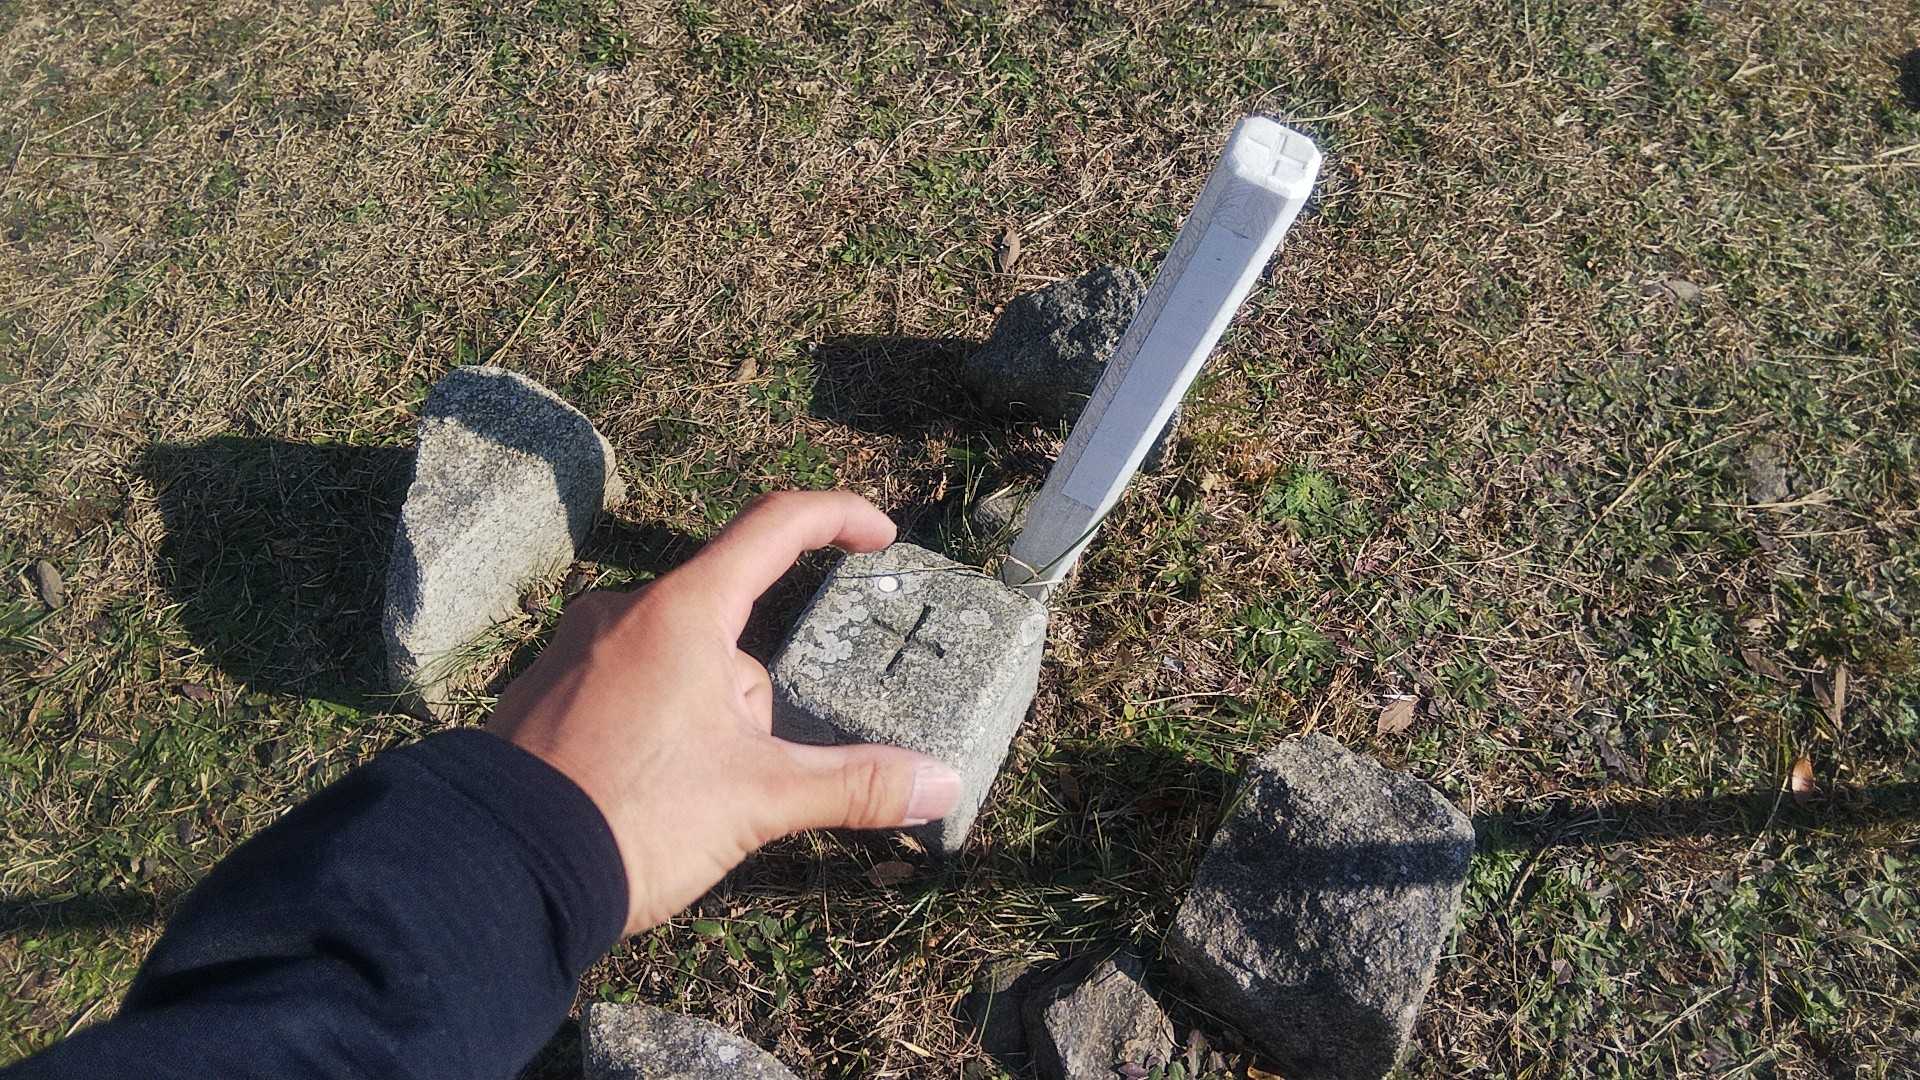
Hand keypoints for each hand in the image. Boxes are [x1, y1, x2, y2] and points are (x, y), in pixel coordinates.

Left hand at [486, 491, 963, 934]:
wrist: (492, 873)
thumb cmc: (631, 817)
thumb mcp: (757, 801)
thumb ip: (853, 784)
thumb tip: (941, 785)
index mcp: (681, 613)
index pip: (774, 527)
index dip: (836, 518)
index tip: (878, 534)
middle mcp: (622, 613)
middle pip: (727, 626)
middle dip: (753, 698)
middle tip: (748, 773)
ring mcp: (575, 651)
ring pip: (677, 664)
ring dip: (703, 718)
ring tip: (684, 802)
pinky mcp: (543, 693)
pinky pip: (625, 689)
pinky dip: (654, 729)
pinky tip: (642, 796)